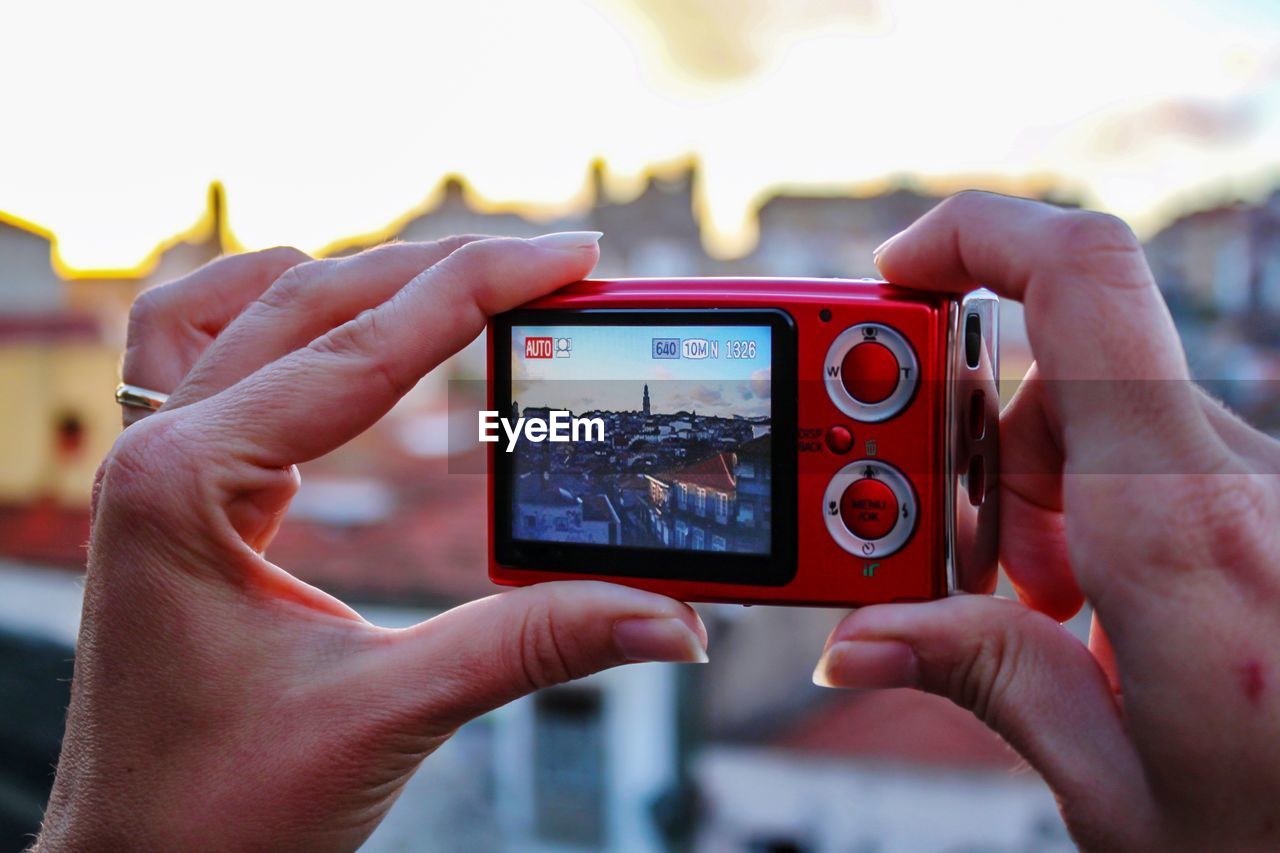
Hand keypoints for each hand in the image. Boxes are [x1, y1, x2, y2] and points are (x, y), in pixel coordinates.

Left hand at [39, 234, 707, 850]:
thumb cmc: (217, 814)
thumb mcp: (390, 715)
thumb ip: (533, 645)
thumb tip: (666, 616)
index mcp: (188, 482)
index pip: (364, 349)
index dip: (482, 289)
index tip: (571, 256)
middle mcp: (160, 454)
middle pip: (308, 303)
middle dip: (437, 271)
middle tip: (548, 262)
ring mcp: (159, 470)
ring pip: (247, 313)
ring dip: (352, 282)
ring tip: (450, 274)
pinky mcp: (181, 497)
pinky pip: (213, 359)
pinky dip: (280, 321)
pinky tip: (330, 325)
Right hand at [814, 193, 1279, 849]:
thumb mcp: (1117, 784)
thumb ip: (986, 678)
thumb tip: (860, 633)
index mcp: (1178, 527)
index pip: (1081, 281)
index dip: (974, 235)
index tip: (893, 273)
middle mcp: (1229, 478)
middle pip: (1051, 380)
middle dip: (966, 453)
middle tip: (953, 568)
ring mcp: (1255, 484)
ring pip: (1094, 425)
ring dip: (1028, 501)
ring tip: (1039, 618)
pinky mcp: (1263, 503)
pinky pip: (1146, 461)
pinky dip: (1086, 514)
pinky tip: (1092, 612)